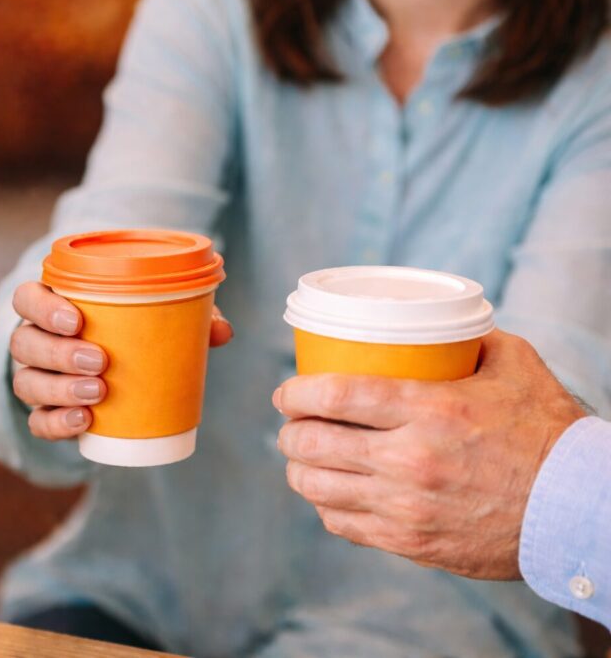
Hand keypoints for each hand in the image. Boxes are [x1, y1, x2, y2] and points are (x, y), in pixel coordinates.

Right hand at [10, 281, 231, 440]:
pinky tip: (83, 422)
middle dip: (59, 353)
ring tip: (97, 393)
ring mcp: (36, 377)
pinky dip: (57, 423)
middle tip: (100, 360)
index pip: (27, 297)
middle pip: (25, 342)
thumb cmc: (132, 330)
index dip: (43, 307)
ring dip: (59, 389)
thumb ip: (186, 316)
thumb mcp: (156, 316)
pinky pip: (37, 421)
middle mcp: (35, 339)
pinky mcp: (45, 412)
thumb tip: (221, 331)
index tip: (77, 319)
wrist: (112, 370)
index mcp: (52, 304)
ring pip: (27, 382)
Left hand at [274, 329, 586, 579]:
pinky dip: (327, 508)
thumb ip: (471, 340)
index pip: (336, 394)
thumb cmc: (548, 433)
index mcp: (430, 410)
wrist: (580, 510)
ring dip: (298, 470)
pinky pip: (343, 525)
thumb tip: (437, 324)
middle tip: (291, 424)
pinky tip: (331, 495)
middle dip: (289, 431)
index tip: (286, 392)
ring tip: (301, 458)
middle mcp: (409, 459)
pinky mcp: (410, 542)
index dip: (296, 392)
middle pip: (313, 443)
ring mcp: (405, 506)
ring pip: (318, 489)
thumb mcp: (515, 366)